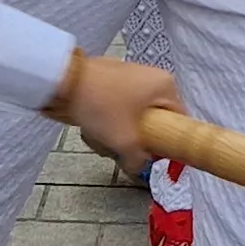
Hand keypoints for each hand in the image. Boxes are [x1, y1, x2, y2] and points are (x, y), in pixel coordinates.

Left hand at [46, 57, 183, 166]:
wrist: (64, 81)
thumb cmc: (103, 106)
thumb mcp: (125, 140)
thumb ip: (138, 160)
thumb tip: (138, 167)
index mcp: (165, 85)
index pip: (180, 121)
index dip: (168, 143)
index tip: (153, 156)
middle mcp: (152, 78)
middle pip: (154, 121)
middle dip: (135, 140)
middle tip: (120, 149)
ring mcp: (131, 78)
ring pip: (132, 118)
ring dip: (117, 133)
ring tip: (100, 139)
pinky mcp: (111, 81)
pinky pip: (117, 109)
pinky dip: (107, 121)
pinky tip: (91, 127)